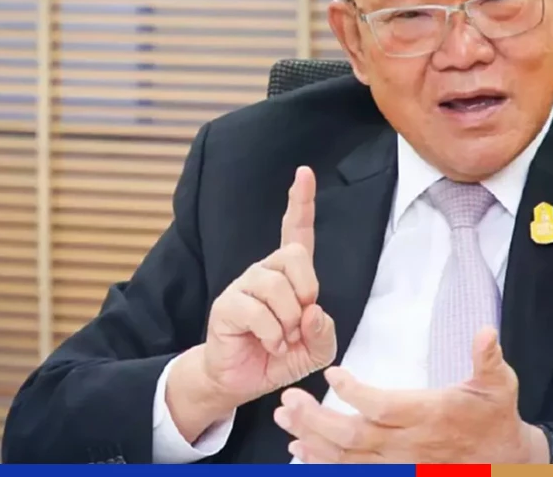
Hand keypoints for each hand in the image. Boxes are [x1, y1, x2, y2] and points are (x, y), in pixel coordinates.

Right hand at [167, 166, 337, 440]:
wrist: (243, 380)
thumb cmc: (280, 357)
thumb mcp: (317, 350)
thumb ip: (325, 331)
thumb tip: (313, 310)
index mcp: (289, 275)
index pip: (297, 230)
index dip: (301, 201)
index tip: (304, 172)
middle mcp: (265, 272)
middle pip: (296, 255)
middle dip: (307, 290)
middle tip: (299, 322)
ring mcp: (244, 286)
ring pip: (277, 287)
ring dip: (288, 322)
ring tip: (282, 341)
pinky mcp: (227, 305)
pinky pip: (257, 311)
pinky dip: (272, 335)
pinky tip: (270, 345)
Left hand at [274, 327, 547, 463]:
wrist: (504, 462)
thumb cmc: (496, 418)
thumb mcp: (500, 385)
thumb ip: (488, 358)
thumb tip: (486, 331)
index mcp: (429, 415)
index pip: (384, 407)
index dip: (355, 393)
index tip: (332, 373)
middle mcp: (409, 446)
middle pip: (352, 437)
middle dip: (315, 420)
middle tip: (287, 400)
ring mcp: (400, 466)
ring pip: (346, 459)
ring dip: (311, 441)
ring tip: (284, 419)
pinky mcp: (395, 475)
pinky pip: (353, 473)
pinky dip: (324, 465)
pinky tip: (300, 452)